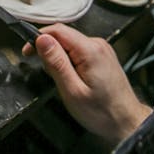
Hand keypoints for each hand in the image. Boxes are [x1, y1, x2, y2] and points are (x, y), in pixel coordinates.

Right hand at [24, 24, 151, 143]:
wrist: (127, 122)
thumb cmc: (102, 112)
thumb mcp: (72, 91)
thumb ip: (56, 63)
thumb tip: (42, 40)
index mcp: (90, 50)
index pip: (57, 30)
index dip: (38, 38)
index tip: (27, 52)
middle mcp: (98, 45)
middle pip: (64, 35)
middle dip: (48, 50)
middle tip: (45, 72)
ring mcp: (102, 50)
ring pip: (71, 43)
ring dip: (59, 57)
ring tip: (60, 80)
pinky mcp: (102, 57)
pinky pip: (79, 50)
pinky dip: (69, 61)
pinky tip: (71, 78)